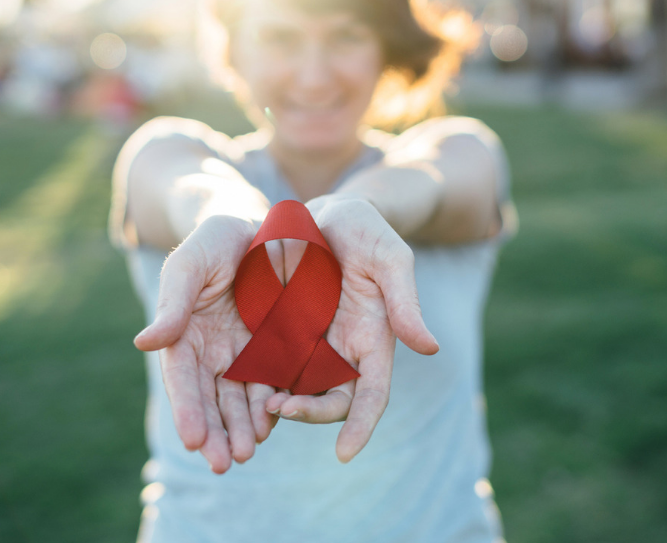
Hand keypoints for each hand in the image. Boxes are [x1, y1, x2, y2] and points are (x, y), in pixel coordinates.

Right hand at [133, 215, 280, 472]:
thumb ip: (174, 302)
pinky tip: (274, 426)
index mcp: (183, 335)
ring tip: (248, 452)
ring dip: (242, 429)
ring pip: (240, 400)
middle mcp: (210, 352)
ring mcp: (242, 353)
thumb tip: (144, 342)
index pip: (182, 380)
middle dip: (216, 433)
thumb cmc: (214, 241)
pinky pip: (272, 383)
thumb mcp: (191, 263)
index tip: (193, 439)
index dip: (187, 409)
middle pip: (210, 400)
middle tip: (224, 464)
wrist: (259, 227)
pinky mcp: (274, 350)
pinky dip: (271, 407)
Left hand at [264, 195, 438, 462]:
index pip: (372, 396)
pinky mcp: (279, 334)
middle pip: (329, 401)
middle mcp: (341, 352)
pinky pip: (268, 367)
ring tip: (259, 406)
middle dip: (309, 414)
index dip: (361, 426)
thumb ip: (406, 300)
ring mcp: (309, 345)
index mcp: (373, 341)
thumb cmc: (365, 230)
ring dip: (281, 406)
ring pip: (296, 391)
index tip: (344, 453)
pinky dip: (258, 384)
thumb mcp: (390, 257)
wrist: (323, 213)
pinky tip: (237, 388)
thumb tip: (428, 348)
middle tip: (280, 410)